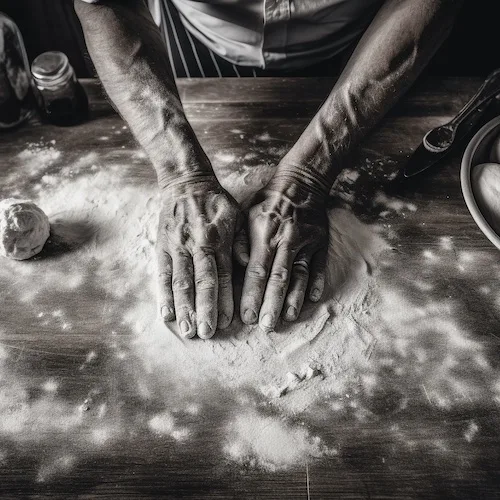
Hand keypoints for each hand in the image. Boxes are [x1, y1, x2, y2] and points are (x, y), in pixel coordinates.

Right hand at [156, 175, 240, 338]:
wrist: (185, 181)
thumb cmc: (216, 202)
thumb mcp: (237, 215)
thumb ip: (243, 241)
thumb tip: (248, 264)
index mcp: (218, 238)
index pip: (222, 274)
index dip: (225, 299)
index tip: (228, 322)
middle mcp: (196, 244)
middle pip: (200, 282)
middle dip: (203, 309)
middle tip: (205, 333)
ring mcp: (176, 246)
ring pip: (180, 281)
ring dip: (183, 308)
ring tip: (186, 330)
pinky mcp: (161, 246)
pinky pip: (161, 274)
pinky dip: (163, 295)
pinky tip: (166, 313)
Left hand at [239, 167, 328, 330]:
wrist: (302, 181)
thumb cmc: (266, 201)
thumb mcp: (245, 214)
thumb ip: (239, 241)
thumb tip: (239, 265)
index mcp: (265, 236)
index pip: (257, 272)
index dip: (252, 296)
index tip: (246, 317)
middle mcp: (286, 241)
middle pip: (279, 279)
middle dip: (271, 304)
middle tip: (266, 327)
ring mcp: (307, 243)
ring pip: (300, 275)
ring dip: (294, 299)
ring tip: (289, 318)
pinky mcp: (321, 242)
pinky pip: (320, 265)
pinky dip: (317, 282)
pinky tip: (313, 298)